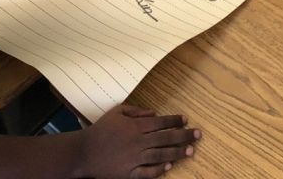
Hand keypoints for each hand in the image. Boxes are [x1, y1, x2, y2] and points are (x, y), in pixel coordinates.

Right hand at [81, 104, 200, 178]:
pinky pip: (147, 173)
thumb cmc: (101, 130)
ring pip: (160, 155)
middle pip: (165, 138)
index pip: (161, 122)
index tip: (186, 120)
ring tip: (191, 150)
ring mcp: (134, 159)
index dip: (175, 121)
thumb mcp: (117, 112)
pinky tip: (169, 167)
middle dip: (184, 135)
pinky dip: (159, 170)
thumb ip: (136, 111)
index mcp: (135, 126)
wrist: (84, 153)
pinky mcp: (129, 174)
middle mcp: (138, 141)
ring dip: (177, 152)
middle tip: (198, 134)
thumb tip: (154, 113)